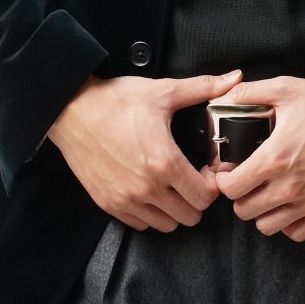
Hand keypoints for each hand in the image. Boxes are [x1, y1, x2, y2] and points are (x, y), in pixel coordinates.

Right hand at [46, 68, 243, 231]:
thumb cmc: (115, 100)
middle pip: (190, 216)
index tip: (206, 169)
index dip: (213, 184)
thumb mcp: (162, 91)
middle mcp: (146, 188)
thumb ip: (203, 88)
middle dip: (197, 198)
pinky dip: (150, 213)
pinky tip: (149, 189)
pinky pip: (140, 224)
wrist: (70, 110)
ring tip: (171, 184)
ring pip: (166, 224)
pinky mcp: (108, 204)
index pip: (206, 197)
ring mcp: (125, 199)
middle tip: (191, 177)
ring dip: (174, 208)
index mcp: (164, 162)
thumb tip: (234, 78)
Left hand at [212, 75, 304, 241]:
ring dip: (261, 212)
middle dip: (239, 196)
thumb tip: (225, 96)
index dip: (223, 180)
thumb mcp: (287, 88)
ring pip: (267, 226)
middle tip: (246, 181)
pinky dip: (288, 223)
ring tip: (266, 193)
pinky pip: (297, 233)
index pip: (231, 188)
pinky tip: (289, 204)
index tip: (228, 171)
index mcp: (275, 158)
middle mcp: (289, 186)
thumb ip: (251, 93)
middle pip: (244, 211)